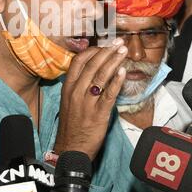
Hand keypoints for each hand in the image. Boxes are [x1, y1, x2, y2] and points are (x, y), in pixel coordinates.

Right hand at [54, 39, 126, 160]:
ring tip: (123, 52)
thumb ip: (79, 83)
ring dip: (114, 62)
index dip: (93, 51)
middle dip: (107, 52)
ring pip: (101, 76)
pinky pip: (109, 94)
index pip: (79, 61)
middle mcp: (76, 92)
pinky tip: (123, 72)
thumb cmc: (72, 123)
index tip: (105, 45)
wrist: (71, 148)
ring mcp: (87, 102)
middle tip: (118, 43)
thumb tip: (94, 67)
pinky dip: (116, 82)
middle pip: (92, 65)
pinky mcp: (99, 114)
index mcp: (68, 87)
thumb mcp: (69, 100)